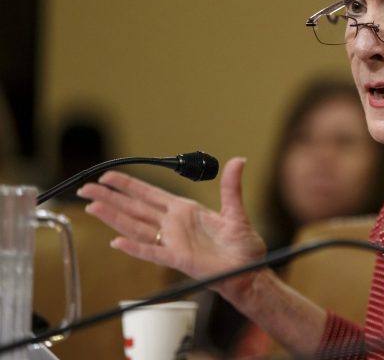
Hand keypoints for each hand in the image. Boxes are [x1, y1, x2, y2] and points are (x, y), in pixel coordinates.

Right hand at [77, 157, 265, 296]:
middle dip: (111, 198)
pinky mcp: (178, 259)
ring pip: (137, 228)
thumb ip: (231, 186)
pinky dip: (135, 248)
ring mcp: (173, 242)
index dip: (129, 185)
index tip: (108, 176)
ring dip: (114, 218)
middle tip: (87, 187)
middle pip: (136, 208)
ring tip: (92, 207)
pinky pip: (152, 252)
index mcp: (185, 211)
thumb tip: (238, 160)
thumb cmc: (241, 246)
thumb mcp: (236, 212)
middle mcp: (174, 225)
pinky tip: (117, 242)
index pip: (150, 194)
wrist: (248, 271)